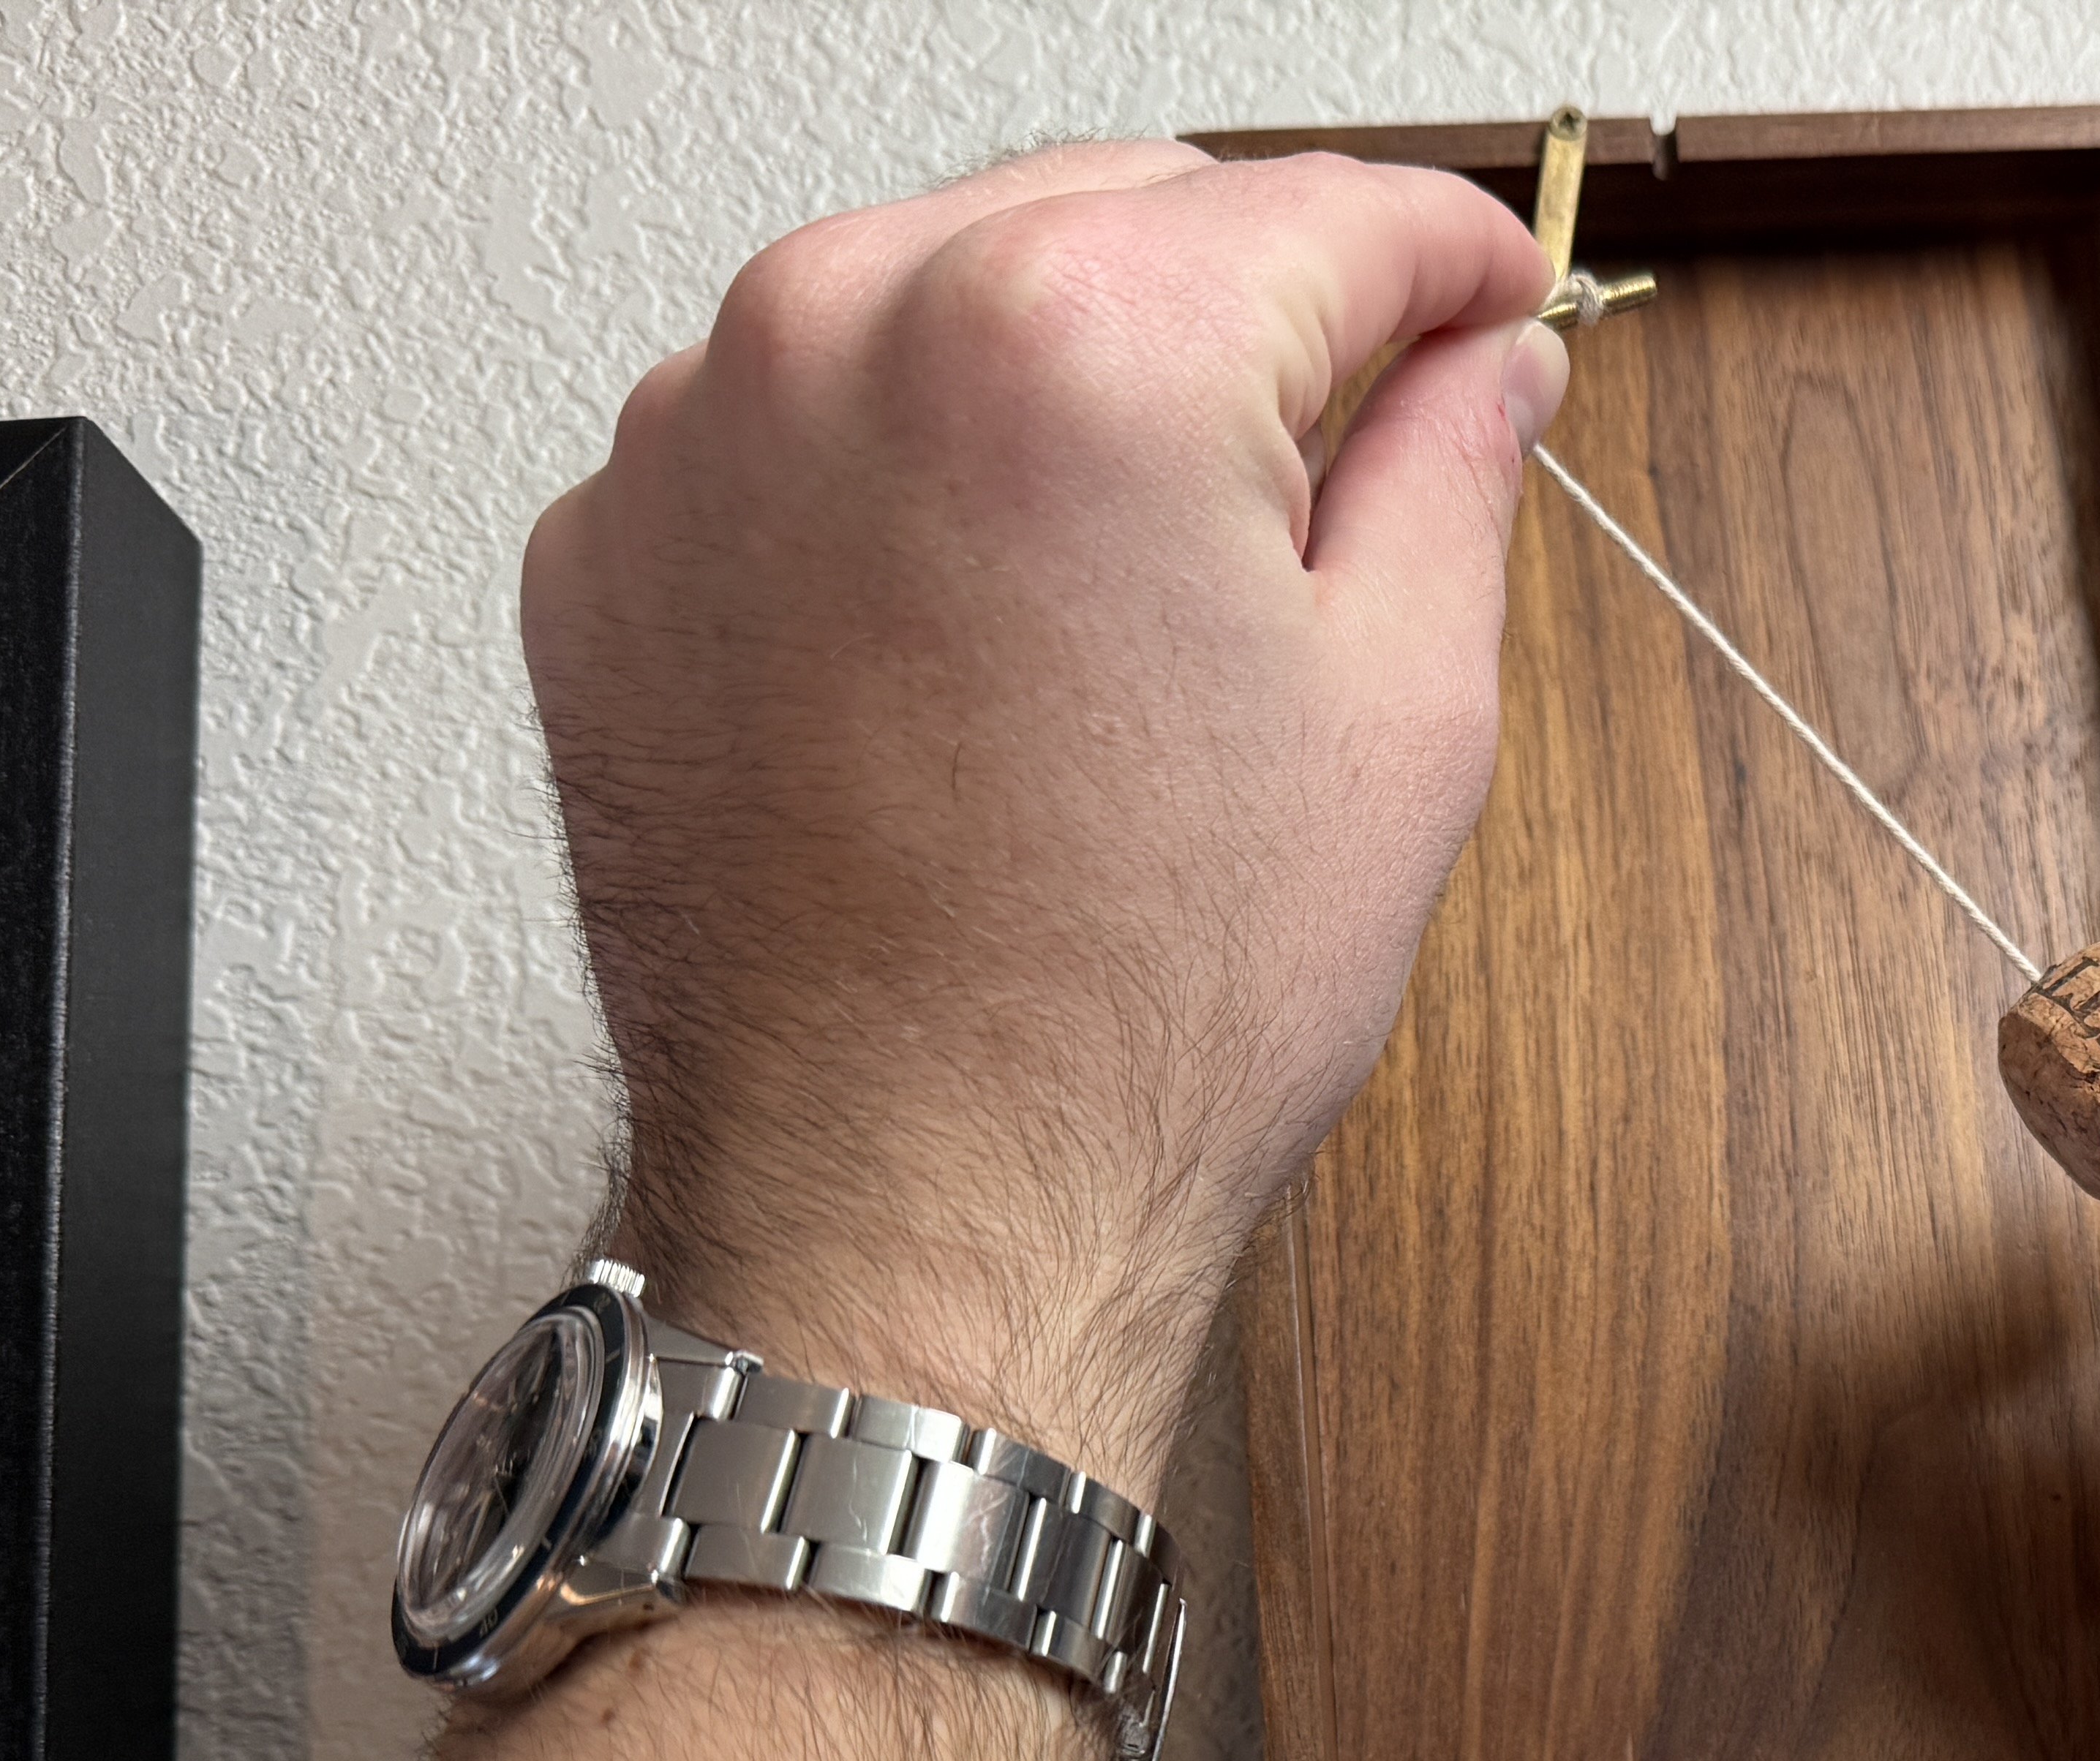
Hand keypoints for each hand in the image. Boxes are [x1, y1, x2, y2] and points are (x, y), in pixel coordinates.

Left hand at [520, 142, 1565, 1482]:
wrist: (904, 1216)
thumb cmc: (1120, 1020)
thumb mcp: (1394, 717)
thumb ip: (1451, 472)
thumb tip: (1478, 366)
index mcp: (1078, 344)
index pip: (1325, 206)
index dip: (1451, 260)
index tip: (1487, 304)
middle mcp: (849, 331)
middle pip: (1123, 212)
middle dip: (1253, 317)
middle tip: (1340, 468)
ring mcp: (700, 434)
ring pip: (947, 296)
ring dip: (1066, 385)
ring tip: (1140, 589)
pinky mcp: (612, 544)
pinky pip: (805, 426)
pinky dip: (907, 482)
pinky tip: (988, 645)